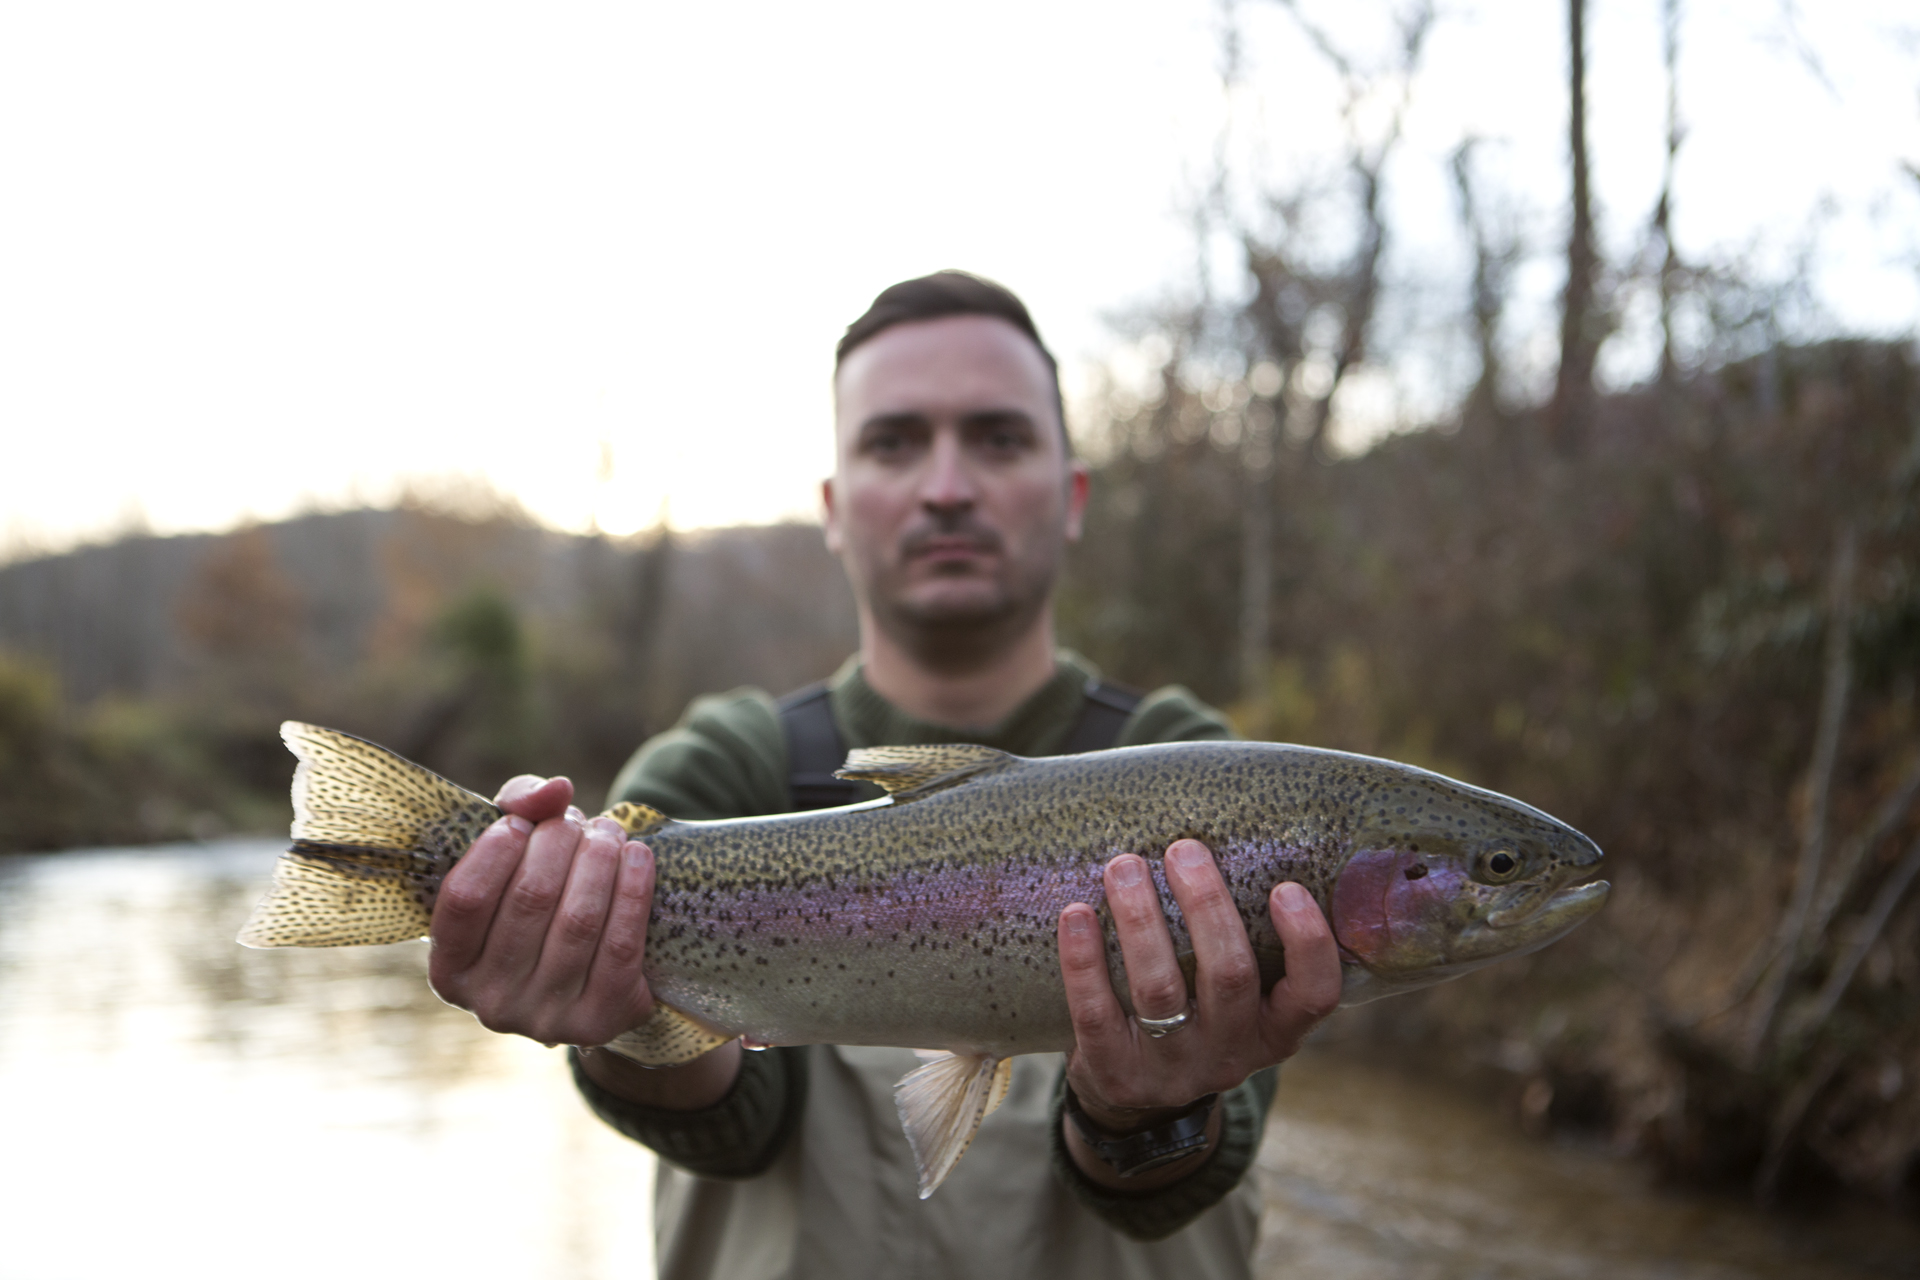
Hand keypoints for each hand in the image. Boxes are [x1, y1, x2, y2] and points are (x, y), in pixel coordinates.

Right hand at [427, 775, 656, 1047]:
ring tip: (608, 833)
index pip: (465, 900)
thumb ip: (518, 809)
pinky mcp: (599, 1021)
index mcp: (450, 971)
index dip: (495, 850)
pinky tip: (637, 857)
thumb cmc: (535, 901)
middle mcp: (490, 1004)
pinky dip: (632, 891)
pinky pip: (620, 945)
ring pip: (578, 920)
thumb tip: (556, 788)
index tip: (520, 822)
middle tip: (576, 822)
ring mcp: (545, 1019)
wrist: (593, 973)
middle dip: (558, 844)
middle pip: (530, 900)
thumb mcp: (511, 857)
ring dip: (599, 860)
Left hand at [1055, 839, 1340, 1185]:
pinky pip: (1096, 1013)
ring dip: (1141, 920)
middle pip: (1229, 976)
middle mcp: (1231, 1053)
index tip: (1285, 886)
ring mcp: (1173, 1068)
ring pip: (1160, 990)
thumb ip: (1242, 942)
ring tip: (1124, 866)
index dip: (1308, 942)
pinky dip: (1083, 960)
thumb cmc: (1196, 1017)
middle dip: (1206, 905)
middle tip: (1183, 849)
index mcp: (1275, 1030)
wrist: (1136, 1102)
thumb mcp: (1238, 999)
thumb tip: (1229, 830)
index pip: (1315, 994)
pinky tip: (1075, 914)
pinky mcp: (1116, 1074)